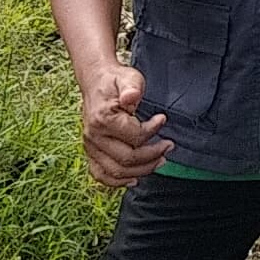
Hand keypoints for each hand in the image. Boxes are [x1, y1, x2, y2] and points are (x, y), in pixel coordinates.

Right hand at [79, 64, 172, 187]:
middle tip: (168, 146)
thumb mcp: (128, 77)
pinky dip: (117, 182)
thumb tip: (131, 97)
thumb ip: (131, 87)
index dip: (152, 131)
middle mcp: (94, 136)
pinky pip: (100, 174)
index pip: (133, 137)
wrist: (96, 82)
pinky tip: (134, 179)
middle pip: (126, 159)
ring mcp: (90, 147)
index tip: (162, 119)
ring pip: (115, 171)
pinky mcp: (91, 152)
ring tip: (160, 160)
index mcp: (102, 119)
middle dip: (152, 155)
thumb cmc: (114, 81)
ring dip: (141, 170)